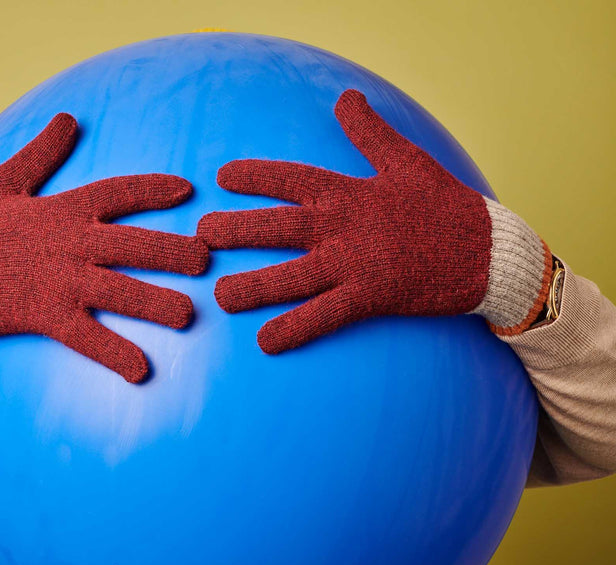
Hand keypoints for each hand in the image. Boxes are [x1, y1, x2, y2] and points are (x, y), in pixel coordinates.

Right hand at [0, 113, 208, 382]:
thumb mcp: (3, 180)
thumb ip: (42, 153)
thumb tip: (68, 118)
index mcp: (63, 209)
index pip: (119, 191)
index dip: (155, 189)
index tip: (188, 190)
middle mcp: (70, 243)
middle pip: (135, 245)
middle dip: (174, 252)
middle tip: (207, 261)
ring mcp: (60, 281)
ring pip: (121, 291)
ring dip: (158, 304)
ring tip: (190, 317)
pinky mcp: (46, 316)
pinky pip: (88, 338)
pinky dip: (115, 356)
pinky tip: (142, 373)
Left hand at [198, 90, 551, 353]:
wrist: (489, 252)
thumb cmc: (446, 205)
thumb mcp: (408, 159)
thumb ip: (370, 132)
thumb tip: (345, 97)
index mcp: (349, 192)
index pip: (292, 178)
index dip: (255, 176)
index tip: (222, 177)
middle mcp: (343, 227)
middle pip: (278, 227)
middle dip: (237, 230)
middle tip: (201, 237)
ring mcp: (354, 263)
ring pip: (291, 276)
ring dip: (253, 286)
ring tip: (220, 296)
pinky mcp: (370, 297)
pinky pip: (323, 316)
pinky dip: (294, 330)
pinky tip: (265, 342)